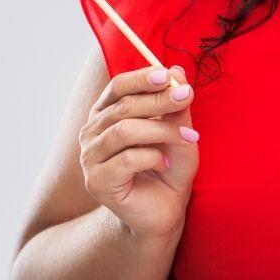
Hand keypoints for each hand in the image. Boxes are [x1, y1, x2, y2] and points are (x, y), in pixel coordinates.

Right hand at [79, 64, 199, 240]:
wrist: (166, 209)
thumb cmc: (170, 165)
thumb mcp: (178, 130)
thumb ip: (175, 104)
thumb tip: (176, 71)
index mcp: (107, 113)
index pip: (118, 86)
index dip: (141, 78)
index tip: (167, 76)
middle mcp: (92, 132)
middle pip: (123, 107)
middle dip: (159, 100)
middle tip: (187, 97)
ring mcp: (90, 158)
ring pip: (124, 131)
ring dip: (161, 130)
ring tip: (188, 138)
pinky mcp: (97, 181)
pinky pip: (125, 159)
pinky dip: (152, 157)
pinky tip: (165, 162)